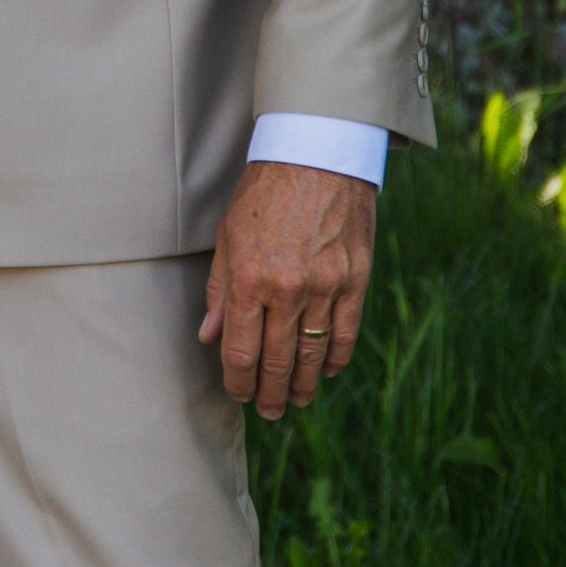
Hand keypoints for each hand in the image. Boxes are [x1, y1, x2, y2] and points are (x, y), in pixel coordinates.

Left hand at [199, 161, 374, 421]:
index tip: (237, 395)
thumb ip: (220, 291)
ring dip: (302, 385)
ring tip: (295, 401)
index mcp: (249, 279)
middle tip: (267, 411)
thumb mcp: (228, 237)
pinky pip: (346, 334)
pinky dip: (336, 359)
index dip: (238, 382)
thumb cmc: (264, 193)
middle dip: (269, 393)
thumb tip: (210, 337)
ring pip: (313, 355)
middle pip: (276, 361)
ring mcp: (325, 286)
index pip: (240, 352)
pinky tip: (326, 372)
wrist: (316, 154)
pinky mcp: (355, 280)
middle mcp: (287, 289)